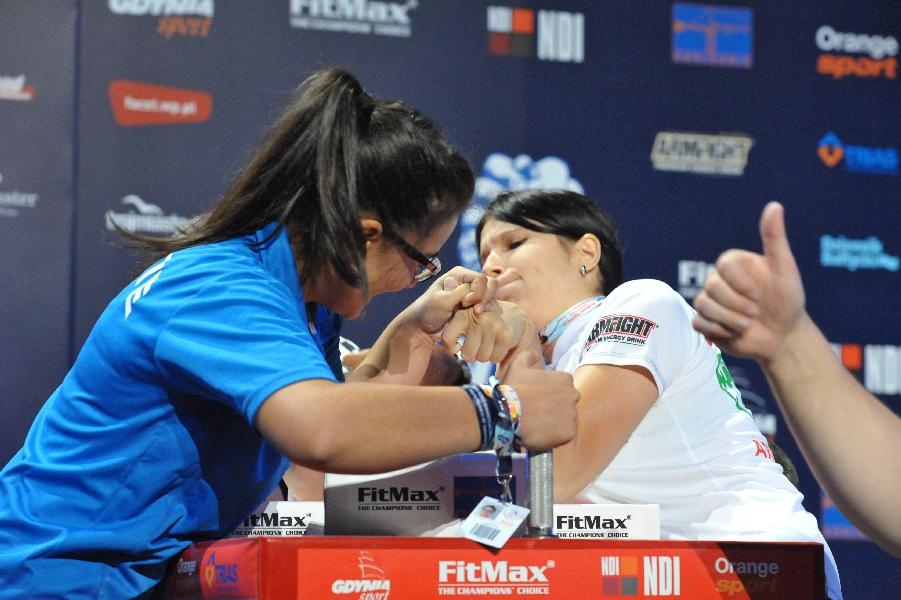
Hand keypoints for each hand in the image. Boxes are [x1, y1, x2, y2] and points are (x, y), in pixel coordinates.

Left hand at [404, 267, 497, 336]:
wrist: (424, 326)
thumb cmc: (428, 312)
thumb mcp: (440, 301)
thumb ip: (457, 292)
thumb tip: (471, 285)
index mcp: (459, 274)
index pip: (481, 279)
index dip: (478, 292)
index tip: (465, 304)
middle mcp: (468, 281)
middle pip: (490, 285)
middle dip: (485, 298)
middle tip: (475, 311)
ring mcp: (472, 293)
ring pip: (491, 296)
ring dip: (486, 306)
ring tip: (476, 315)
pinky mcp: (475, 305)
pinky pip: (488, 305)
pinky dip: (486, 312)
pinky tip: (478, 319)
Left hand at [440, 299, 536, 363]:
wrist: (513, 314)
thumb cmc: (482, 322)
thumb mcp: (465, 320)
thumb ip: (452, 332)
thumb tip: (449, 350)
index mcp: (463, 314)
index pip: (447, 338)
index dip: (450, 348)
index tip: (458, 346)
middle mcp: (478, 319)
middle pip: (467, 354)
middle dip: (472, 354)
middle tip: (477, 345)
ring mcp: (493, 327)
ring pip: (481, 358)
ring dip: (484, 355)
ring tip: (488, 344)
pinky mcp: (506, 336)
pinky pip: (495, 359)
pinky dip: (496, 356)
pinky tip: (497, 345)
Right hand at [502, 351, 578, 449]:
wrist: (508, 413)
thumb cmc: (514, 388)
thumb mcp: (518, 365)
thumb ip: (529, 356)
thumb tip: (534, 355)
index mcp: (565, 379)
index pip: (562, 387)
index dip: (549, 393)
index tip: (537, 398)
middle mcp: (573, 396)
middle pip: (566, 403)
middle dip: (555, 408)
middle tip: (537, 413)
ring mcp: (572, 415)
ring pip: (565, 420)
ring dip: (555, 422)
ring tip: (538, 425)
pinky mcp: (569, 433)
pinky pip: (564, 436)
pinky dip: (555, 436)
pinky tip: (541, 434)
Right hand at [692, 202, 805, 363]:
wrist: (784, 336)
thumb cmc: (787, 301)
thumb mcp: (784, 269)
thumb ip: (774, 238)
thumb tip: (774, 205)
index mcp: (734, 264)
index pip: (723, 266)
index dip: (740, 284)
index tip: (759, 295)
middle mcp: (719, 280)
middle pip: (712, 287)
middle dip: (737, 305)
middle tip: (756, 314)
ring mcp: (710, 301)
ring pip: (703, 305)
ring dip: (729, 320)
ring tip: (748, 326)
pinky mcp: (705, 322)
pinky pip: (698, 323)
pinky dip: (718, 330)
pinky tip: (734, 333)